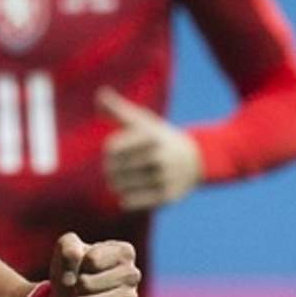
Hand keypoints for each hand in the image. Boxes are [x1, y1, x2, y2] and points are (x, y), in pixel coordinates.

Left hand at [47, 232, 138, 296]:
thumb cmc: (72, 271)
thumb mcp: (65, 250)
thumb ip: (68, 249)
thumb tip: (74, 274)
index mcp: (123, 252)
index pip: (91, 260)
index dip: (77, 266)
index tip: (82, 268)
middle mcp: (132, 274)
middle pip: (86, 283)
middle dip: (74, 288)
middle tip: (79, 289)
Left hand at [97, 87, 200, 210]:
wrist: (196, 159)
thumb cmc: (159, 138)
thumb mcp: (142, 121)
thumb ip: (118, 109)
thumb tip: (99, 94)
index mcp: (150, 136)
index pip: (112, 148)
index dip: (109, 151)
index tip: (113, 151)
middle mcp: (160, 156)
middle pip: (115, 169)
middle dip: (110, 170)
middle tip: (111, 171)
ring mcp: (166, 177)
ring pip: (123, 186)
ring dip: (116, 185)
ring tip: (116, 182)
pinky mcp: (169, 196)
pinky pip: (135, 202)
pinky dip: (126, 200)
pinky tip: (125, 196)